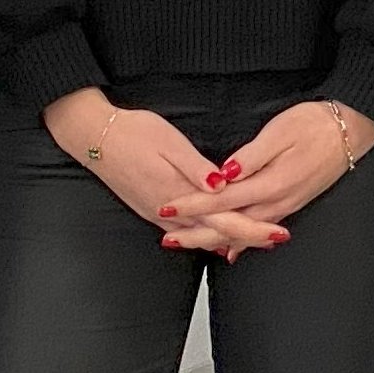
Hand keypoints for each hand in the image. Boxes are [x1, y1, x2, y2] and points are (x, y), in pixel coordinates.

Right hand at [42, 90, 280, 255]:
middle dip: (249, 238)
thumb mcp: (169, 143)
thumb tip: (222, 186)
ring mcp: (158, 215)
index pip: (224, 219)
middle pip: (216, 234)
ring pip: (200, 237)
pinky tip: (217, 237)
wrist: (95, 138)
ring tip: (255, 239)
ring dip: (229, 239)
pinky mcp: (151, 211)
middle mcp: (169, 213)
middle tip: (277, 237)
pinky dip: (205, 237)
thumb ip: (196, 168)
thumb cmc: (133, 133)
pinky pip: (184, 233)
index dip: (254, 228)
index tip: (278, 232)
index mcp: (179, 194)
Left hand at [163, 100, 373, 249]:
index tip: (168, 207)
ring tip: (190, 245)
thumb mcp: (280, 132)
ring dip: (215, 240)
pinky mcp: (292, 203)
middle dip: (197, 234)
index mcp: (271, 183)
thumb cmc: (315, 124)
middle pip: (230, 226)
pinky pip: (260, 230)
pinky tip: (230, 249)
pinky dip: (241, 241)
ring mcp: (286, 206)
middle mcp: (277, 201)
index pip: (222, 199)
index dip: (193, 205)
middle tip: (168, 240)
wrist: (352, 130)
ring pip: (244, 232)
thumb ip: (251, 156)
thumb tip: (225, 174)